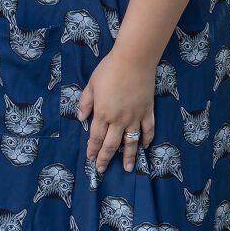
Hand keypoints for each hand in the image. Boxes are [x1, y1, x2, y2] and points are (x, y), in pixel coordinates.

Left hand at [77, 46, 156, 173]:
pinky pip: (148, 129)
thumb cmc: (109, 70)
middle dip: (106, 158)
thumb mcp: (91, 85)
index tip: (91, 159)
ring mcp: (135, 117)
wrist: (133, 60)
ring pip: (131, 141)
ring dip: (128, 157)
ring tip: (128, 169)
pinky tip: (145, 146)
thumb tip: (81, 119)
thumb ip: (85, 103)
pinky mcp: (147, 111)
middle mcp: (118, 120)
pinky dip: (147, 139)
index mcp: (102, 113)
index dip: (93, 150)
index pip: (96, 137)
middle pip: (111, 144)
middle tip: (102, 170)